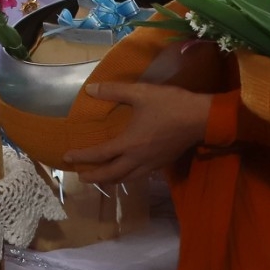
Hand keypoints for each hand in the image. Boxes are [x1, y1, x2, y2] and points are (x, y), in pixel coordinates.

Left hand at [61, 81, 212, 182]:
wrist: (201, 118)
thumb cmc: (170, 105)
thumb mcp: (140, 93)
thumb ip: (114, 91)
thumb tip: (90, 89)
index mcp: (129, 143)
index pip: (100, 155)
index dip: (82, 157)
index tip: (67, 157)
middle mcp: (138, 159)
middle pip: (111, 174)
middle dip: (94, 177)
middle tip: (80, 177)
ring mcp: (151, 164)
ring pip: (127, 178)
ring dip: (111, 180)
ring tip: (102, 179)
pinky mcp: (162, 164)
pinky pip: (140, 175)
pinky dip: (128, 177)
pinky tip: (128, 172)